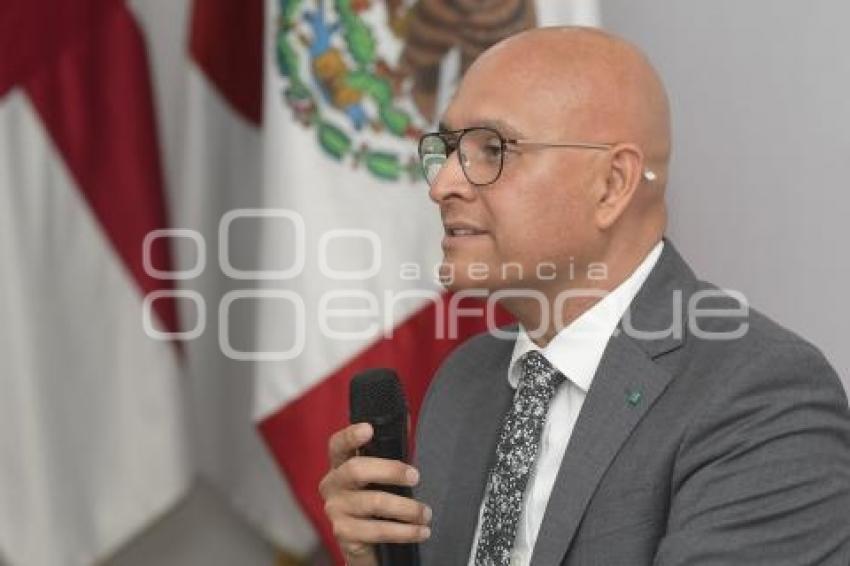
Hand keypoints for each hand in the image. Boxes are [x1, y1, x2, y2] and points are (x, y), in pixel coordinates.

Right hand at [319, 422, 431, 565]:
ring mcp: (335, 509)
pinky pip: (378, 530)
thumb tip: (404, 421)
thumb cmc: (376, 503)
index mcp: (340, 465)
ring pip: (373, 502)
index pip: (338, 445)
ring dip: (406, 508)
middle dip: (390, 470)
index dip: (351, 435)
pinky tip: (420, 531)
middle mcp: (332, 485)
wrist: (368, 546)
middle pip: (356, 470)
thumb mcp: (382, 477)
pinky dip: (404, 531)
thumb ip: (390, 452)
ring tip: (425, 513)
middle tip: (416, 476)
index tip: (369, 428)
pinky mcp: (344, 533)